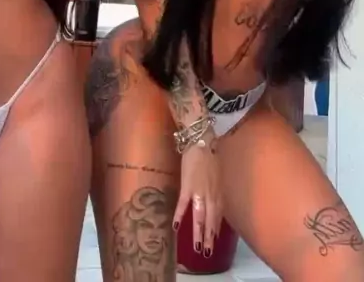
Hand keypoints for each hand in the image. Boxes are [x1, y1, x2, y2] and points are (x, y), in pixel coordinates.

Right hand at [173, 141, 222, 256]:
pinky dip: (180, 216)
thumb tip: (213, 197)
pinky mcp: (187, 186)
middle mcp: (211, 195)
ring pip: (200, 217)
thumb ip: (215, 188)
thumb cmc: (209, 154)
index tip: (215, 240)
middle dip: (209, 237)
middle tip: (207, 252)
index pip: (218, 215)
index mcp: (218, 192)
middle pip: (211, 220)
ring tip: (197, 247)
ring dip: (198, 233)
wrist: (201, 140)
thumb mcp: (217, 173)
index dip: (216, 228)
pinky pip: (183, 204)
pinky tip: (176, 226)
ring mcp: (199, 192)